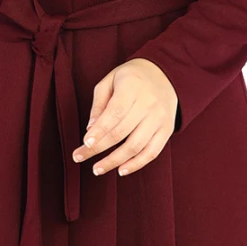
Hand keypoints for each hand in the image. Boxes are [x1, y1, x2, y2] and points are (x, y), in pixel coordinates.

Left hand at [72, 57, 178, 177]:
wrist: (165, 74)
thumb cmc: (131, 78)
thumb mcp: (111, 81)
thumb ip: (99, 104)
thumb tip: (90, 129)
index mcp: (132, 88)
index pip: (115, 113)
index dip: (100, 130)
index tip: (85, 143)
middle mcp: (148, 104)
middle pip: (121, 132)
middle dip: (98, 148)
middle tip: (79, 157)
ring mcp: (159, 119)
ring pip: (136, 146)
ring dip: (114, 161)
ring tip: (97, 169)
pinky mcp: (167, 130)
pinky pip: (152, 152)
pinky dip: (136, 164)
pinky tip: (121, 170)